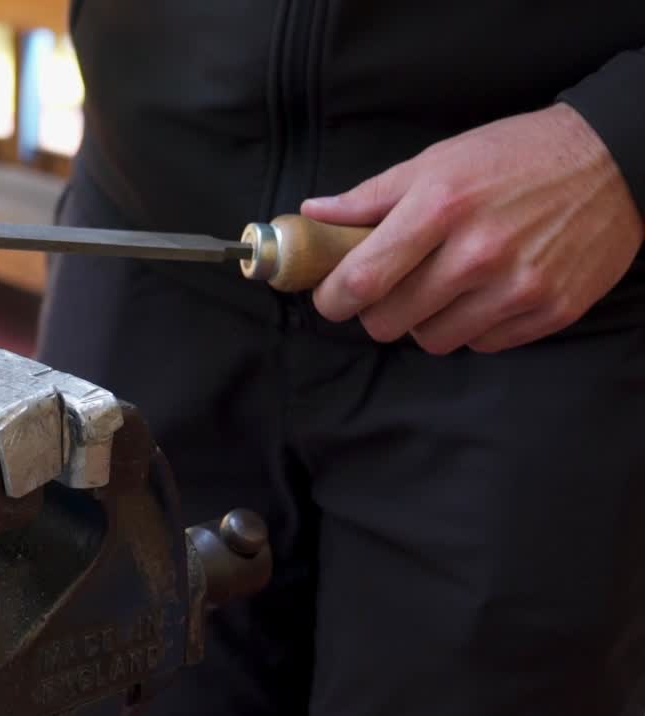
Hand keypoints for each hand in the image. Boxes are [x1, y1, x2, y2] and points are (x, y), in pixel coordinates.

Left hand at [302, 102, 643, 353]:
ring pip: (432, 340)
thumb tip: (314, 214)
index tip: (330, 296)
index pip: (362, 280)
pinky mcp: (551, 311)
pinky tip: (482, 293)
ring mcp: (518, 287)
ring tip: (440, 287)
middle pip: (389, 322)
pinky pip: (482, 344)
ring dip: (424, 321)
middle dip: (376, 310)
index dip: (333, 298)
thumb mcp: (437, 161)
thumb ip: (370, 196)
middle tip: (388, 289)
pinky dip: (471, 326)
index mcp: (440, 208)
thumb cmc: (514, 157)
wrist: (614, 161)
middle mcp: (478, 253)